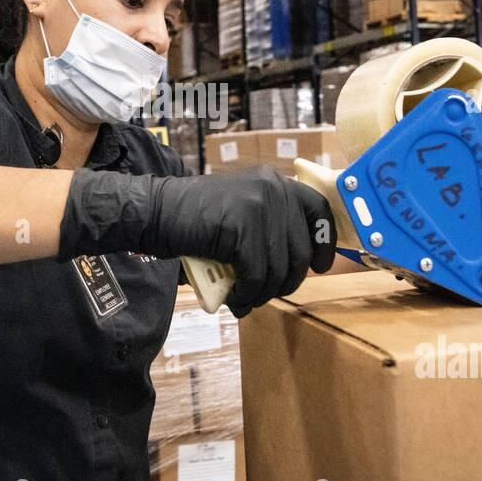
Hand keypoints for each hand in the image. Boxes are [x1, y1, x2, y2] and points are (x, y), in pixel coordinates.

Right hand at [59, 165, 335, 315]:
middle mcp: (273, 188)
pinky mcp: (242, 227)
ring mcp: (259, 205)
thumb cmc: (197, 221)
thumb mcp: (242, 210)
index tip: (319, 266)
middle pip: (300, 250)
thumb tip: (302, 263)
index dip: (324, 242)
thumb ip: (270, 225)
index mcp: (275, 182)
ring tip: (245, 299)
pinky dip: (247, 293)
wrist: (158, 213)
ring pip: (278, 268)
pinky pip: (257, 274)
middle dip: (286, 281)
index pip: (318, 209)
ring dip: (263, 293)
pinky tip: (235, 296)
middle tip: (264, 293)